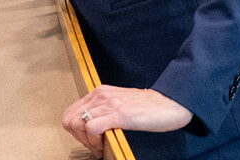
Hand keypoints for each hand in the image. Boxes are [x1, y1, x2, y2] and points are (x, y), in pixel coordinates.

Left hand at [62, 86, 192, 157]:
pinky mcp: (118, 114)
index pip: (71, 112)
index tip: (89, 140)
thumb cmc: (148, 107)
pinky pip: (92, 127)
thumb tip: (91, 127)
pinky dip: (94, 141)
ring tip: (99, 147)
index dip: (76, 130)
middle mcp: (100, 95)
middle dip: (78, 136)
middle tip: (93, 145)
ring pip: (77, 123)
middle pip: (69, 118)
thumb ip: (104, 110)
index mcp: (99, 93)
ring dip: (86, 141)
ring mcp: (108, 103)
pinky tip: (104, 145)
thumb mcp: (119, 104)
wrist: (170, 103)